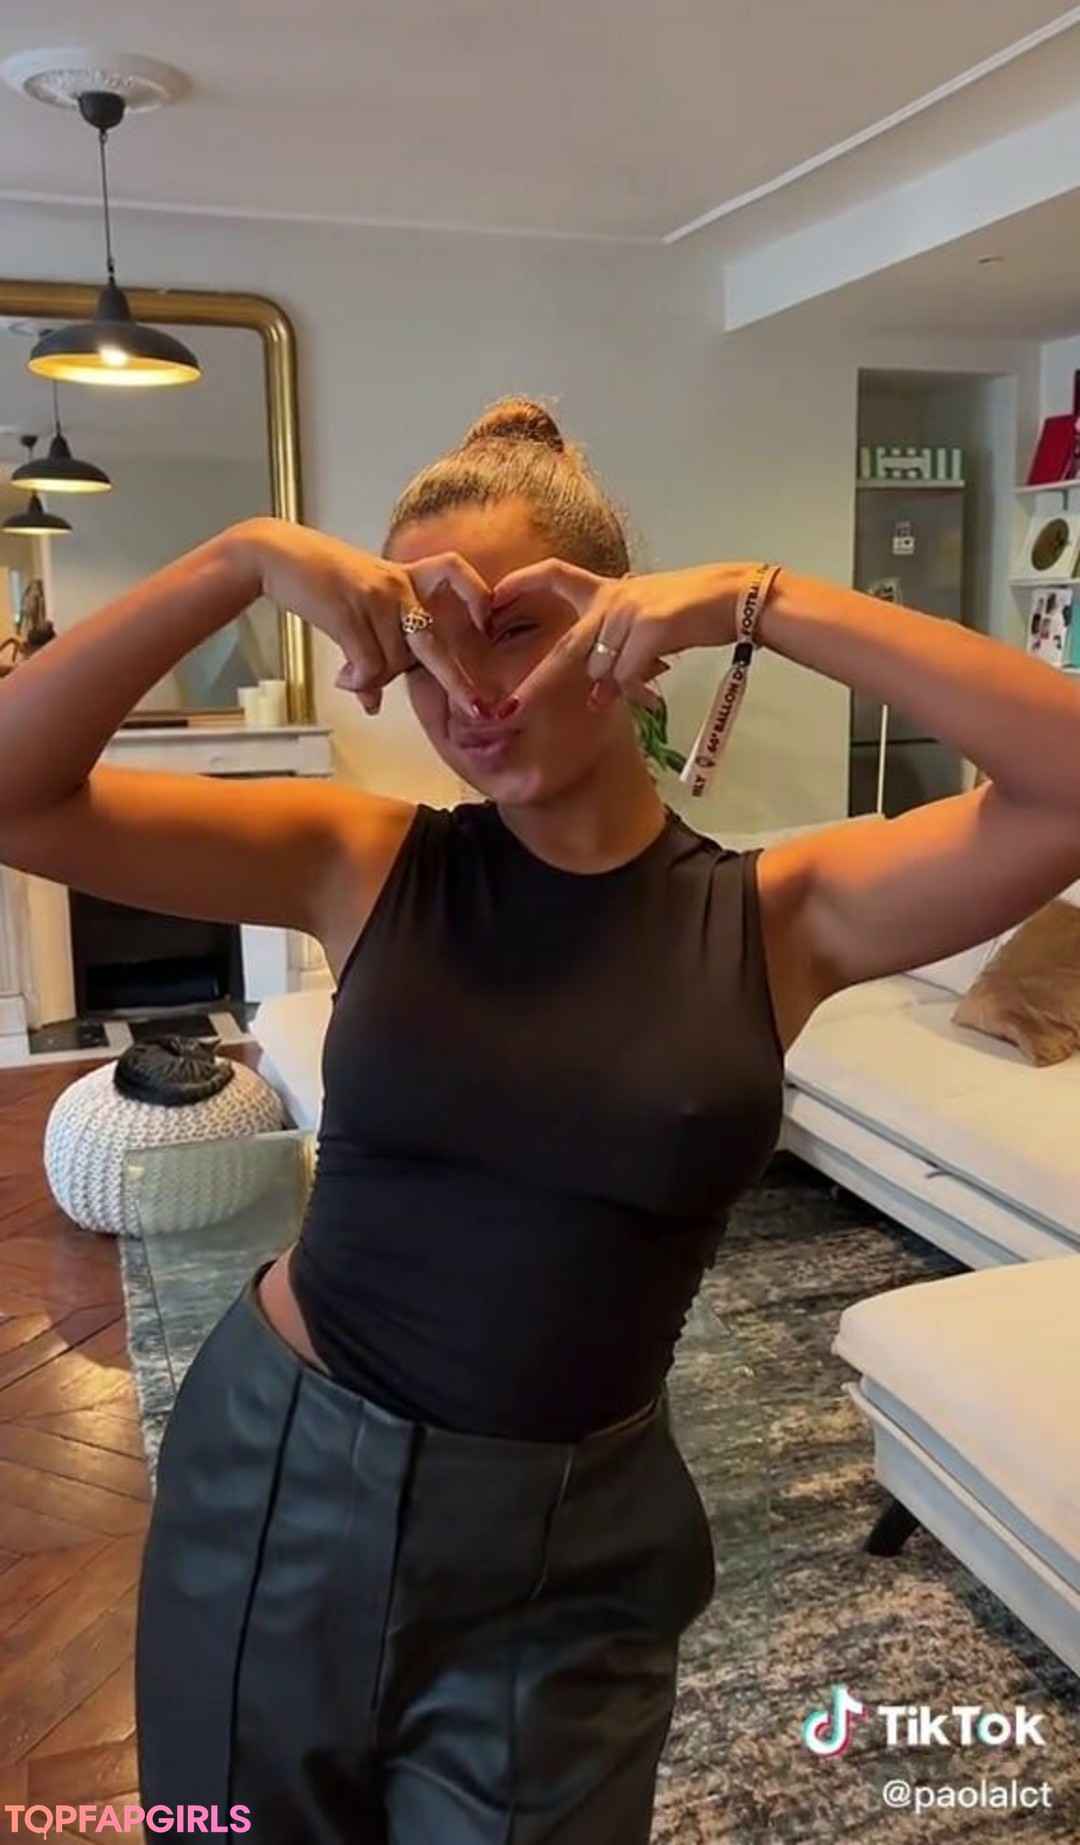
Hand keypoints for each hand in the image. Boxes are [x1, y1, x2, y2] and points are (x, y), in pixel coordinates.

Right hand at [227, 518, 490, 716]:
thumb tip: (371, 703)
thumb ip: (371, 652)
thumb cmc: (318, 581)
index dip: (476, 593)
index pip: (454, 570)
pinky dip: (359, 680)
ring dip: (373, 678)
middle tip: (475, 707)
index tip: (486, 622)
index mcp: (405, 577)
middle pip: (433, 640)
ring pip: (392, 661)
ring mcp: (377, 597)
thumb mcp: (355, 610)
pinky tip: (344, 679)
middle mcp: (398, 586)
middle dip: (456, 679)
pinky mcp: (352, 610)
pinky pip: (368, 664)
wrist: (278, 556)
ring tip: (350, 677)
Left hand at [490, 558, 747, 711]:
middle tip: (510, 709)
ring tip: (651, 671)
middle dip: (537, 684)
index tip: (492, 596)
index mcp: (606, 591)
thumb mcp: (644, 631)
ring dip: (624, 682)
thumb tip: (596, 697)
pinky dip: (639, 683)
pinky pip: (630, 674)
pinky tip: (657, 675)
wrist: (732, 597)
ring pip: (605, 671)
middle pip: (566, 650)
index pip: (555, 573)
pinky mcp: (648, 627)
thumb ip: (615, 660)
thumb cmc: (689, 614)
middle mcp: (611, 599)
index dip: (521, 582)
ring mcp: (628, 612)